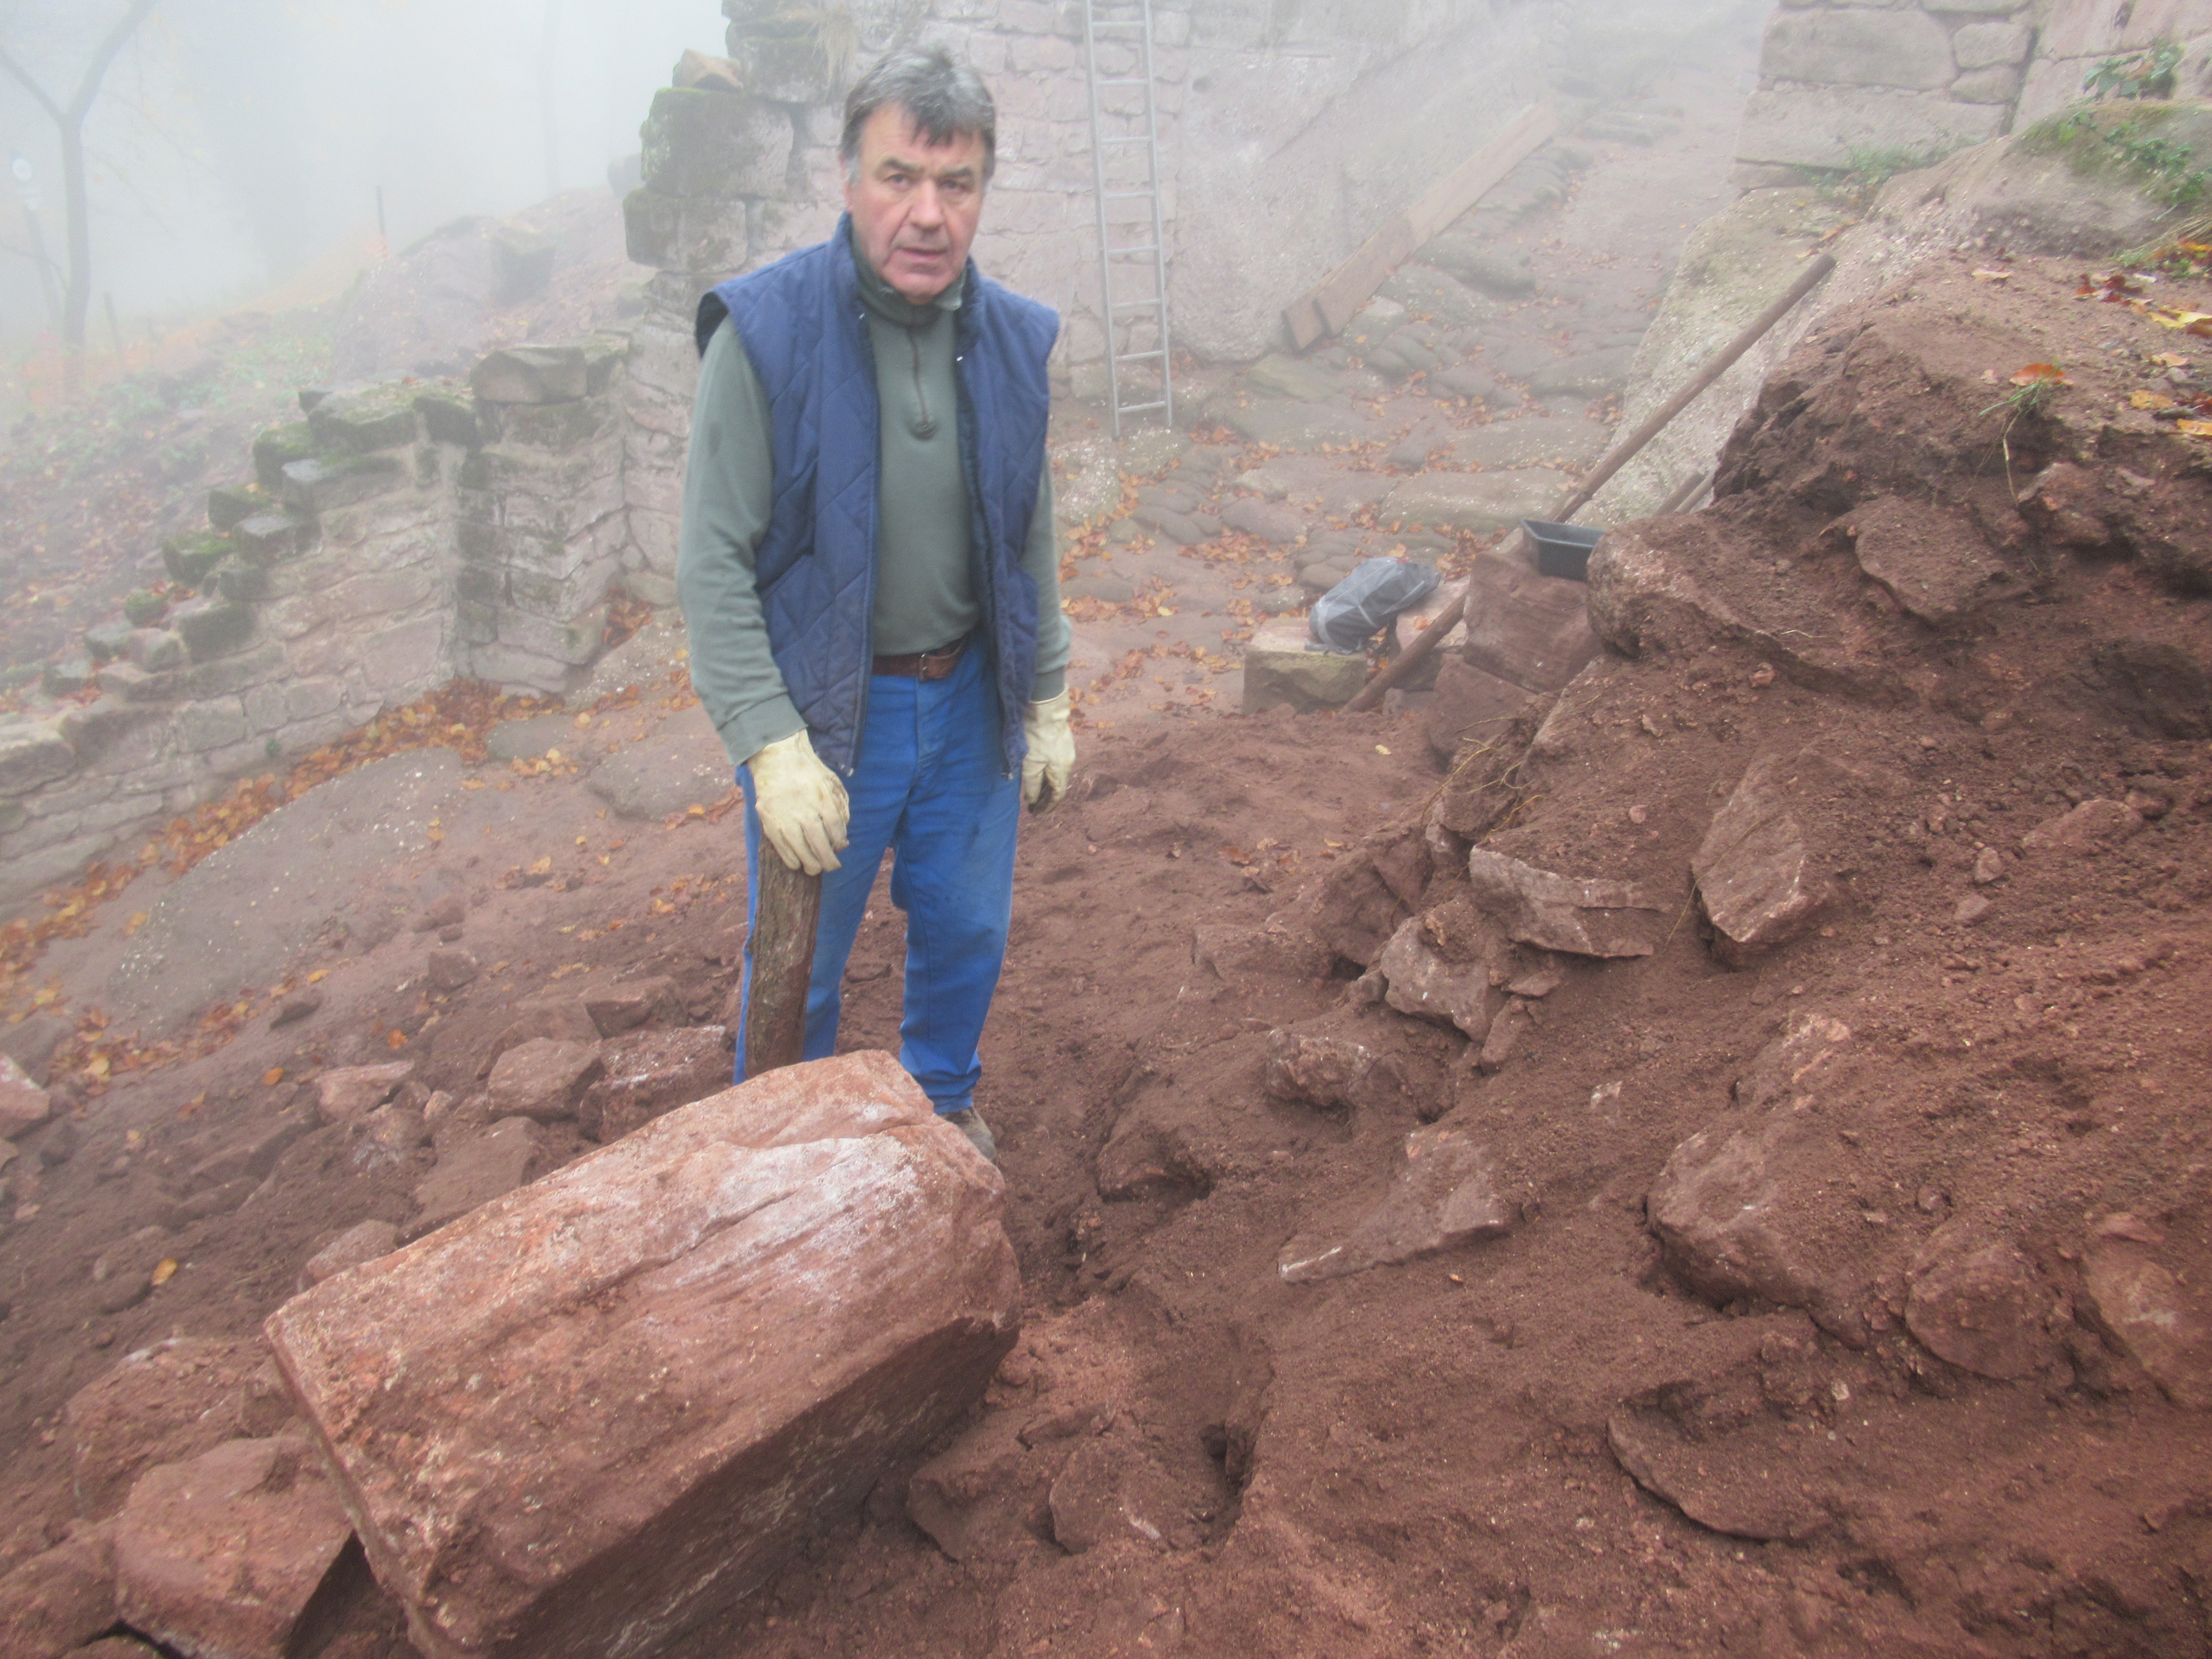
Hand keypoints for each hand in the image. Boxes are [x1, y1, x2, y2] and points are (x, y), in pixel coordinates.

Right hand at [747, 730, 848, 873]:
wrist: (776, 759)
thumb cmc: (808, 772)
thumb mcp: (831, 783)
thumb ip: (840, 807)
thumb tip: (841, 835)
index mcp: (822, 798)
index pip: (835, 829)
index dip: (839, 842)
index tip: (839, 847)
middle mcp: (804, 810)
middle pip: (820, 844)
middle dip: (828, 861)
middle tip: (831, 866)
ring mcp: (785, 817)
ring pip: (801, 850)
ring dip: (810, 864)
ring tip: (815, 868)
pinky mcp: (769, 821)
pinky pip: (782, 848)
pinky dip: (791, 859)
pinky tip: (798, 863)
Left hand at [1021, 691, 1073, 812]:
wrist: (1046, 707)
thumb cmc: (1036, 737)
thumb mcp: (1030, 764)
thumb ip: (1032, 784)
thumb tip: (1032, 799)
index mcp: (1062, 770)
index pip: (1057, 795)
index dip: (1047, 806)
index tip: (1036, 813)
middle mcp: (1068, 762)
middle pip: (1058, 785)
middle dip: (1045, 797)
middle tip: (1033, 804)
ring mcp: (1067, 750)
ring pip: (1057, 774)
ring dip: (1046, 784)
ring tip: (1034, 790)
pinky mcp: (1062, 740)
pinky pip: (1056, 763)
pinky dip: (1047, 772)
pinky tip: (1039, 770)